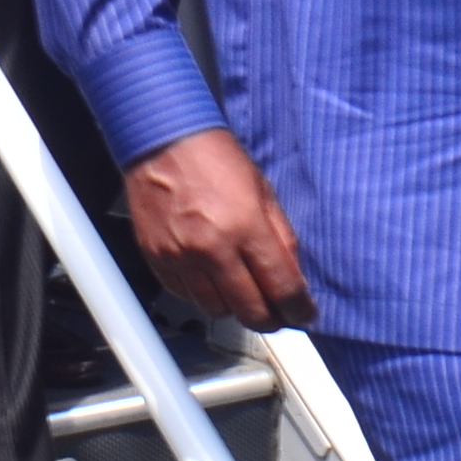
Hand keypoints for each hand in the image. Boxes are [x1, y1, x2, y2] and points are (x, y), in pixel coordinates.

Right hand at [125, 129, 311, 328]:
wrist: (163, 141)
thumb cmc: (214, 158)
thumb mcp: (263, 191)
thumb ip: (281, 238)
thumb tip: (294, 278)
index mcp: (245, 226)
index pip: (282, 288)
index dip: (299, 309)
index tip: (303, 314)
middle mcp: (211, 248)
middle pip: (250, 312)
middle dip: (271, 319)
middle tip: (279, 314)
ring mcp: (180, 257)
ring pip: (216, 310)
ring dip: (235, 307)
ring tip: (242, 291)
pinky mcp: (157, 259)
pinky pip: (186, 295)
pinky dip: (202, 294)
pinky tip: (212, 277)